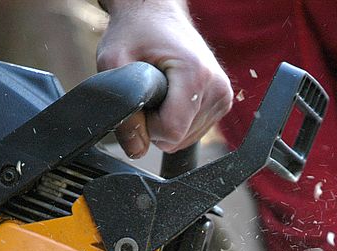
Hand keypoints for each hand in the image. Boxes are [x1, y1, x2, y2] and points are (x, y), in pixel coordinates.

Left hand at [97, 0, 232, 157]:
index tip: (140, 102)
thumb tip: (137, 150)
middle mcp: (217, 87)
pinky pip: (194, 131)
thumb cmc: (136, 32)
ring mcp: (224, 95)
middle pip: (179, 138)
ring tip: (162, 90)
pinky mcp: (223, 101)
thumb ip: (123, 111)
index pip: (172, 131)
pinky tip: (173, 96)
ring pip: (187, 138)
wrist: (157, 14)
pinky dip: (178, 120)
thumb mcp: (113, 63)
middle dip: (156, 124)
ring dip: (167, 122)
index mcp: (196, 75)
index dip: (147, 126)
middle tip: (149, 92)